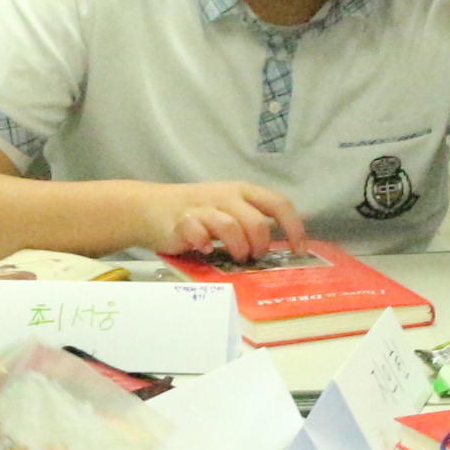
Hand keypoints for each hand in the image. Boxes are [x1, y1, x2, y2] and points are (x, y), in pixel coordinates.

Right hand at [144, 180, 306, 261]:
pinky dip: (205, 243)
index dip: (294, 227)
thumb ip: (250, 224)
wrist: (150, 208)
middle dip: (260, 244)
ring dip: (238, 248)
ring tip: (235, 258)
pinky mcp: (182, 220)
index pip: (278, 203)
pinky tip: (206, 250)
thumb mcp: (228, 211)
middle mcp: (226, 196)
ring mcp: (204, 207)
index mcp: (243, 191)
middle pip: (256, 221)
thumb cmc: (197, 213)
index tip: (299, 250)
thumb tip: (279, 251)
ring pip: (231, 226)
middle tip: (254, 257)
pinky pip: (198, 231)